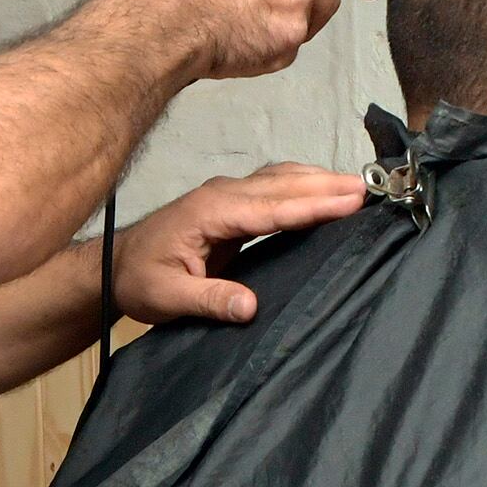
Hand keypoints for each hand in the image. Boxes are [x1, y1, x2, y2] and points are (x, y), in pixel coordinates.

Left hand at [113, 163, 365, 324]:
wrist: (114, 266)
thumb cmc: (138, 281)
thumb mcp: (166, 297)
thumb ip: (208, 300)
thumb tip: (251, 307)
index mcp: (210, 213)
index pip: (272, 207)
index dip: (314, 205)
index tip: (352, 200)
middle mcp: (223, 194)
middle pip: (284, 184)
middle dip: (328, 184)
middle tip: (373, 188)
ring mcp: (227, 195)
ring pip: (282, 179)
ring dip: (320, 180)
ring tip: (361, 186)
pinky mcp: (232, 203)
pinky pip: (275, 187)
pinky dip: (305, 185)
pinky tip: (327, 191)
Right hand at [153, 0, 385, 80]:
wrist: (173, 14)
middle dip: (309, 4)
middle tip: (269, 7)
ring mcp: (302, 5)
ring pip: (309, 22)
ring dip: (288, 25)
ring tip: (245, 19)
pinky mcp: (291, 41)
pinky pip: (288, 47)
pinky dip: (269, 47)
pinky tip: (240, 36)